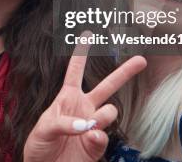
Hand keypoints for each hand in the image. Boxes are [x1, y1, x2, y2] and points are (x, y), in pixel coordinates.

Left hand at [23, 34, 146, 161]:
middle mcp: (84, 108)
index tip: (88, 34)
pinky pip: (104, 135)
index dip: (81, 53)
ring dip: (102, 116)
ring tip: (89, 125)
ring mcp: (93, 125)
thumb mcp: (43, 128)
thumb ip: (63, 122)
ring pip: (110, 111)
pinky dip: (96, 137)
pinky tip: (88, 139)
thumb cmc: (39, 145)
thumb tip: (87, 125)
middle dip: (125, 72)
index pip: (75, 71)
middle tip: (142, 60)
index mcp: (67, 97)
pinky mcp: (97, 144)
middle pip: (107, 85)